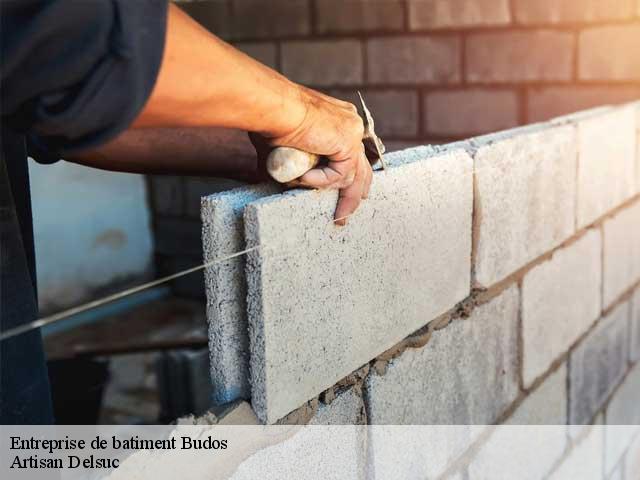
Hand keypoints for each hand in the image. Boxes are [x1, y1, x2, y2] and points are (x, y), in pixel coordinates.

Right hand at [250, 86, 372, 225]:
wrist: (275, 109)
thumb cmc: (271, 123)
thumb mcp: (285, 148)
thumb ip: (292, 164)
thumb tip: (283, 180)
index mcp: (337, 121)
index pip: (350, 154)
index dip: (349, 175)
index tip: (344, 194)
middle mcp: (350, 124)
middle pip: (361, 166)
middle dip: (356, 193)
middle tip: (346, 214)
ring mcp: (352, 132)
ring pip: (354, 175)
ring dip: (338, 196)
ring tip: (331, 213)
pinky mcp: (348, 142)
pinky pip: (339, 174)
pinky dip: (320, 180)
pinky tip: (302, 176)